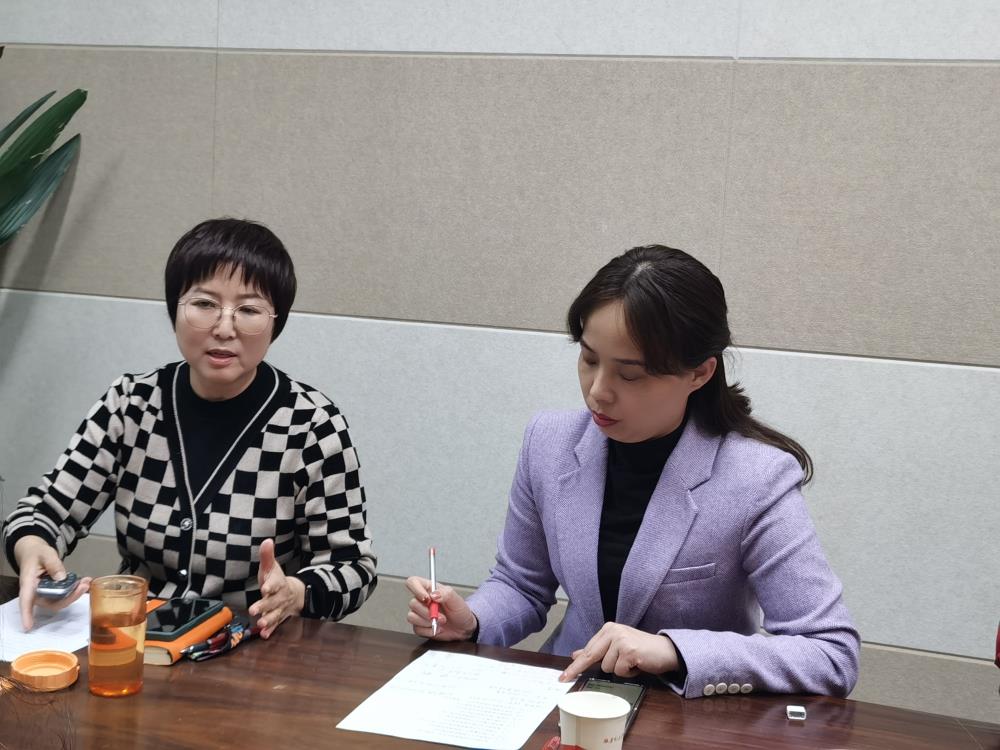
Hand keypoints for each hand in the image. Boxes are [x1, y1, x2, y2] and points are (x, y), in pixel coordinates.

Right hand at [13, 535, 91, 630]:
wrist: (35, 553)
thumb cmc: (36, 554)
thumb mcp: (45, 554)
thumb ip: (53, 564)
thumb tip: (61, 578)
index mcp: (28, 583)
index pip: (26, 601)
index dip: (27, 615)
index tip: (28, 626)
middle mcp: (36, 592)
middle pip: (51, 603)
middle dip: (69, 597)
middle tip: (83, 585)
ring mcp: (45, 593)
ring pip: (60, 601)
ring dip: (75, 593)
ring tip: (86, 581)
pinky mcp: (53, 592)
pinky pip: (64, 595)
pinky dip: (75, 589)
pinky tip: (84, 581)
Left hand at [248, 539, 304, 638]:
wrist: (294, 593)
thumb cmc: (277, 579)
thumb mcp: (272, 567)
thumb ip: (267, 556)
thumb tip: (266, 541)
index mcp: (278, 583)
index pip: (275, 583)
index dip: (270, 586)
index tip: (264, 589)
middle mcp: (280, 596)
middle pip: (273, 602)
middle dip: (264, 606)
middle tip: (253, 610)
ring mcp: (280, 608)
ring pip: (275, 615)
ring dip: (268, 620)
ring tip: (261, 624)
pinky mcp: (279, 618)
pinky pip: (276, 625)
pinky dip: (271, 630)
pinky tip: (264, 635)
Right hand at [405, 576, 477, 640]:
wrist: (463, 627)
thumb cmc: (459, 610)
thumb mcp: (456, 599)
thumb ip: (445, 594)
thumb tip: (433, 594)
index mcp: (429, 589)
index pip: (413, 582)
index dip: (416, 589)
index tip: (427, 599)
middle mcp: (422, 600)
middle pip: (412, 603)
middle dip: (427, 612)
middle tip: (440, 615)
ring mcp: (419, 614)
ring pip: (412, 617)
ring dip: (428, 621)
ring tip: (440, 621)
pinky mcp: (420, 626)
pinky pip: (416, 628)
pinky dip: (428, 630)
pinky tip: (437, 628)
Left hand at [560, 622, 679, 681]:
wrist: (665, 651)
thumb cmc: (641, 650)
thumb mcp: (616, 647)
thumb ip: (598, 650)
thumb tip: (576, 654)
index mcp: (608, 629)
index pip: (588, 649)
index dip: (575, 664)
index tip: (563, 675)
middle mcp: (613, 631)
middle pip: (591, 656)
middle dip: (577, 669)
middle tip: (563, 678)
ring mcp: (621, 640)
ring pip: (607, 667)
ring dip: (620, 670)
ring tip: (632, 662)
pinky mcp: (629, 651)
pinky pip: (619, 671)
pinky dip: (629, 673)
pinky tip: (637, 664)